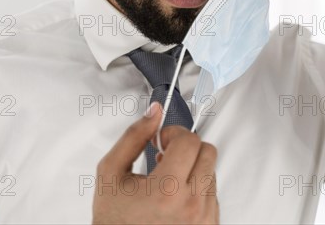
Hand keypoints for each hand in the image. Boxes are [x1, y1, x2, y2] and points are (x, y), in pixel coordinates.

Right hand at [92, 102, 219, 223]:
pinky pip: (214, 194)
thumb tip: (155, 112)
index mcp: (166, 189)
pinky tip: (176, 196)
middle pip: (207, 152)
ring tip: (168, 181)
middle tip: (165, 157)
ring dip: (193, 168)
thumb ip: (134, 136)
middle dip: (186, 148)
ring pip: (212, 171)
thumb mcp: (110, 172)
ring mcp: (204, 219)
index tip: (161, 142)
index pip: (189, 140)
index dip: (173, 134)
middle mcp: (191, 206)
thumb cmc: (114, 220)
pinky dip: (198, 188)